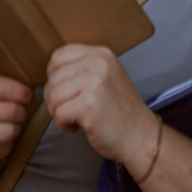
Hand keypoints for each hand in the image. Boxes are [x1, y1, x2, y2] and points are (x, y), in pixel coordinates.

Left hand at [43, 45, 158, 171]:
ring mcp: (93, 83)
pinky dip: (63, 124)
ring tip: (75, 118)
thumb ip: (82, 67)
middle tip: (70, 110)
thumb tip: (50, 70)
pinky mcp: (88, 105)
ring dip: (58, 112)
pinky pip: (58, 113)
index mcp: (100, 54)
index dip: (54, 76)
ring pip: (52, 95)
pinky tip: (78, 127)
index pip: (58, 56)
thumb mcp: (106, 76)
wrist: (141, 138)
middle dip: (55, 98)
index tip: (65, 91)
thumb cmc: (119, 112)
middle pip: (53, 77)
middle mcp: (97, 64)